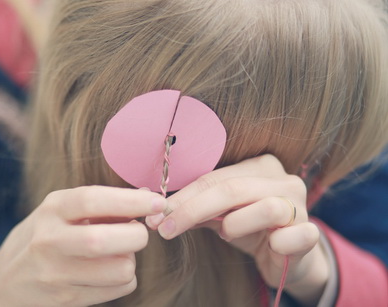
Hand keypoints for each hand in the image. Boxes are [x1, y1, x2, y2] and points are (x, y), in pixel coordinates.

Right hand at [0, 186, 165, 306]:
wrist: (4, 283)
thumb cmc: (42, 237)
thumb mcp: (60, 211)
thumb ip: (100, 204)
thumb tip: (148, 197)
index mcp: (51, 209)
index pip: (93, 200)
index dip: (131, 200)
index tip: (158, 203)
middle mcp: (49, 240)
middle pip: (105, 240)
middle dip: (137, 235)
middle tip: (137, 232)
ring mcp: (56, 274)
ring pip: (120, 269)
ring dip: (131, 259)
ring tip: (117, 253)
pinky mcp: (66, 300)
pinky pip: (119, 289)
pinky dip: (125, 278)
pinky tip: (109, 271)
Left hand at [146, 155, 328, 305]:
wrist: (286, 256)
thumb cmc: (250, 229)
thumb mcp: (220, 216)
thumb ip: (195, 209)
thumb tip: (157, 211)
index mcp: (258, 167)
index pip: (213, 178)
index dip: (182, 198)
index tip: (155, 217)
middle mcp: (281, 179)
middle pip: (231, 189)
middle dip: (192, 210)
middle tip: (165, 230)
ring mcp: (300, 204)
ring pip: (265, 207)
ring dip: (235, 224)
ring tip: (226, 234)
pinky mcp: (310, 232)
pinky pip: (296, 235)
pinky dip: (278, 243)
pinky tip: (270, 246)